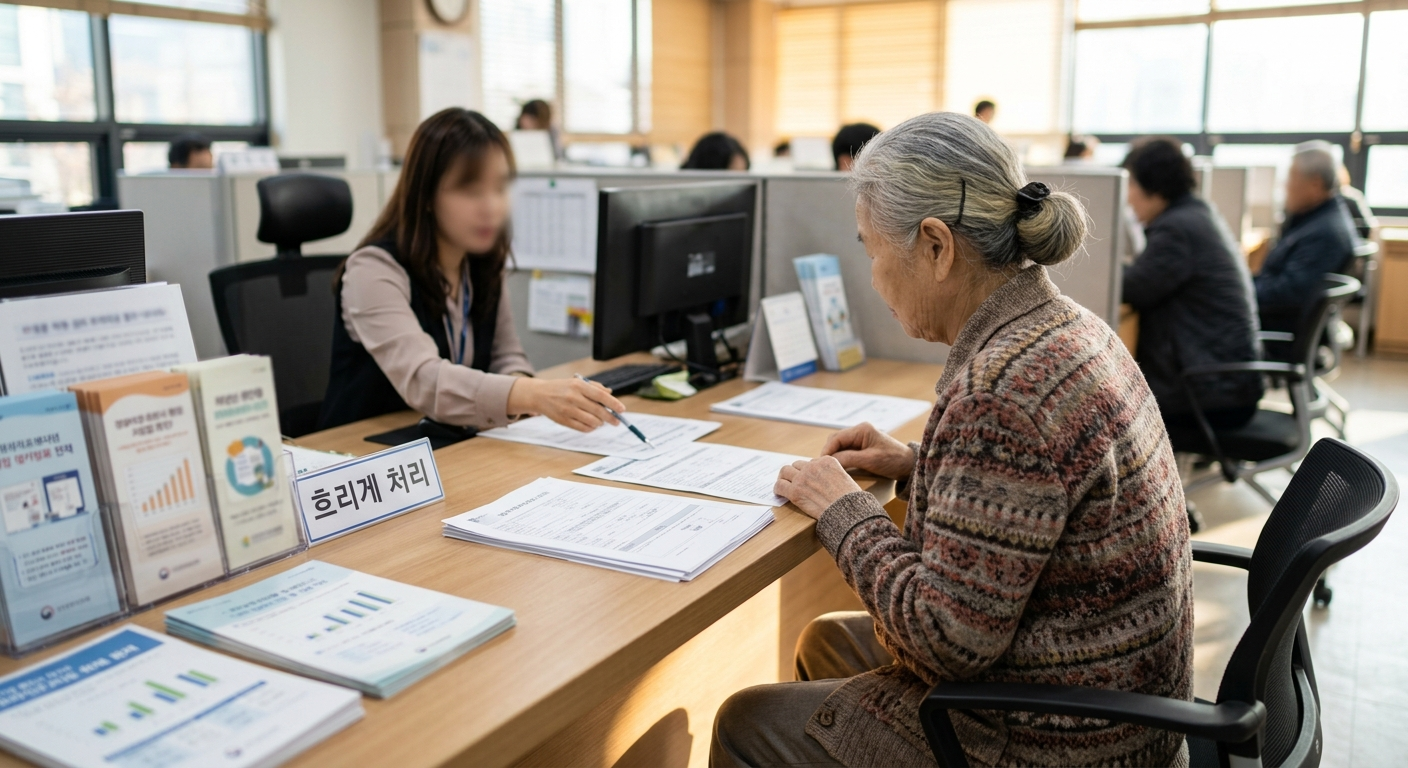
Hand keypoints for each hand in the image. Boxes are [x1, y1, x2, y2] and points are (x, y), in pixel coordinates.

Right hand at [506, 377, 624, 431]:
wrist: (539, 394)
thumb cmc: (562, 387)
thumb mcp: (577, 382)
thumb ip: (594, 387)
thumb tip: (610, 392)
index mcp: (578, 385)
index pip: (601, 395)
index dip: (613, 403)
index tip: (622, 409)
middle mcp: (573, 397)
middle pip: (598, 411)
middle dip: (611, 418)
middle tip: (616, 421)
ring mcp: (568, 410)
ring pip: (592, 421)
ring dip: (600, 423)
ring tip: (601, 421)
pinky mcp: (563, 421)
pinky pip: (583, 428)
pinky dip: (591, 428)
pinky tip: (592, 425)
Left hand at [775, 456, 862, 519]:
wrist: (848, 513)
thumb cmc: (851, 500)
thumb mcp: (845, 478)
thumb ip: (832, 474)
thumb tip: (823, 481)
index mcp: (827, 461)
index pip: (812, 462)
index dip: (809, 472)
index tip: (809, 480)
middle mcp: (813, 466)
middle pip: (797, 465)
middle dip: (796, 473)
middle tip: (795, 482)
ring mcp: (803, 478)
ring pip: (785, 471)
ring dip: (785, 478)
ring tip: (785, 485)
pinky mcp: (795, 491)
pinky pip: (780, 486)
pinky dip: (778, 489)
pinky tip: (780, 493)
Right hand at [821, 422, 914, 480]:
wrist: (910, 465)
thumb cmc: (893, 461)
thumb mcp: (870, 461)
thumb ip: (848, 459)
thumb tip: (829, 461)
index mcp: (861, 430)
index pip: (836, 438)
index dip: (826, 451)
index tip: (820, 464)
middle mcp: (859, 431)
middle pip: (836, 441)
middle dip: (828, 454)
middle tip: (823, 469)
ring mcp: (861, 439)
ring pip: (839, 447)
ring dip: (834, 457)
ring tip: (829, 469)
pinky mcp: (863, 447)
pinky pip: (846, 451)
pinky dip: (841, 459)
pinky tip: (839, 468)